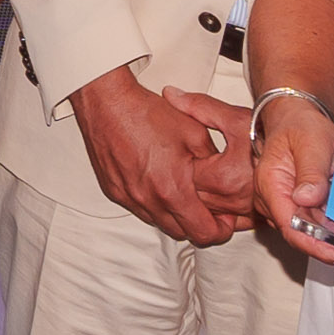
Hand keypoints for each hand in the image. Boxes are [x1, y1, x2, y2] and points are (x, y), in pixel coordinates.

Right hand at [69, 64, 260, 245]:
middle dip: (198, 225)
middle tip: (208, 208)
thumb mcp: (196, 134)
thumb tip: (222, 178)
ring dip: (174, 215)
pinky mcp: (113, 190)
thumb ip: (213, 163)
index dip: (220, 230)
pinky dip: (153, 204)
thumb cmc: (146, 114)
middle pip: (181, 232)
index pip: (202, 232)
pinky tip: (158, 183)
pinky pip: (139, 209)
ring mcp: (127, 196)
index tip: (225, 219)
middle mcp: (146, 199)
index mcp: (171, 189)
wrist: (108, 102)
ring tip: (182, 193)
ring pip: (159, 222)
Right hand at [248, 92, 333, 261]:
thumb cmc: (299, 125)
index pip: (291, 227)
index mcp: (271, 187)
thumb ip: (309, 171)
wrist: (299, 116)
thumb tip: (307, 198)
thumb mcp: (309, 143)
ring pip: (318, 232)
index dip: (317, 246)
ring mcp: (293, 204)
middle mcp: (279, 200)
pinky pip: (325, 223)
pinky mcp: (307, 205)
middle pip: (307, 235)